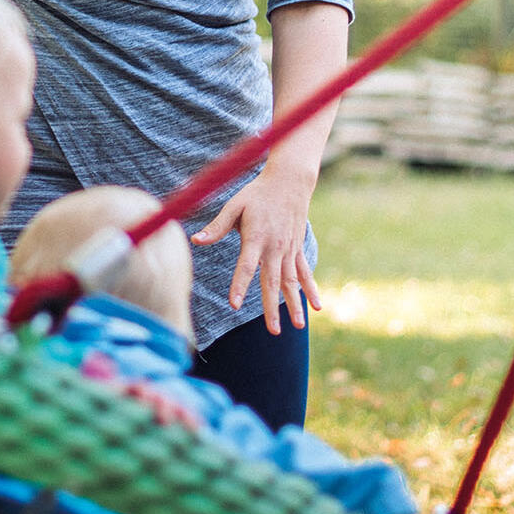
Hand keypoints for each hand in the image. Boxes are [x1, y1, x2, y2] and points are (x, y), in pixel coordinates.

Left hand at [191, 157, 321, 334]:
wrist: (289, 182)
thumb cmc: (256, 194)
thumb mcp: (234, 205)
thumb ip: (217, 226)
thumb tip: (195, 240)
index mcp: (256, 237)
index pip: (246, 266)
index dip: (240, 285)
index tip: (234, 304)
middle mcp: (275, 247)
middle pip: (272, 281)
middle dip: (271, 307)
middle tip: (273, 331)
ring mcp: (289, 250)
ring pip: (291, 282)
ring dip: (294, 305)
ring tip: (297, 327)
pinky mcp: (296, 249)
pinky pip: (304, 272)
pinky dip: (311, 289)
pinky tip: (317, 307)